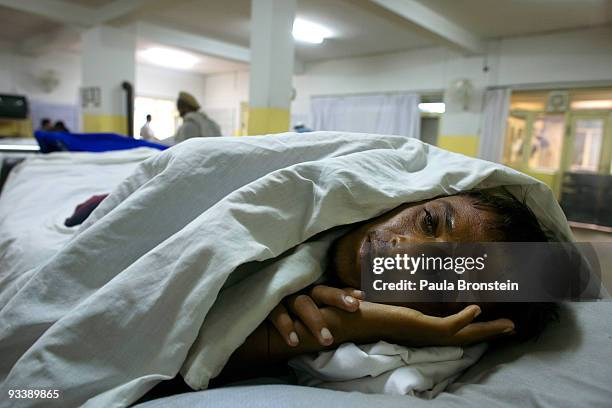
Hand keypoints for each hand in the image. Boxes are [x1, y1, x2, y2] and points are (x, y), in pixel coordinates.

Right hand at [268, 285, 363, 346]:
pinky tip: (295, 342)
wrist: (253, 301)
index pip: (331, 288)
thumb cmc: (285, 307)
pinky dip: (286, 326)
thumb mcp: (305, 305)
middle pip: (321, 291)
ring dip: (315, 320)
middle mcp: (299, 290)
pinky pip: (277, 314)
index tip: (362, 298)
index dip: (345, 292)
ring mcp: (283, 296)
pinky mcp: (267, 305)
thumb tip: (354, 309)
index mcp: (310, 289)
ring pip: (302, 303)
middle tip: (354, 309)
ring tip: (327, 341)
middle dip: (337, 299)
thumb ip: (324, 308)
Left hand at [346, 301, 514, 346]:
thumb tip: (404, 275)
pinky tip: (476, 309)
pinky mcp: (419, 327)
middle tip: (512, 328)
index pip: (455, 331)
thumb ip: (400, 289)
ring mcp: (424, 333)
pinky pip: (448, 327)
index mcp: (422, 330)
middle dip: (490, 332)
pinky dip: (463, 319)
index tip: (492, 320)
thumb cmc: (366, 309)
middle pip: (466, 337)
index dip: (475, 327)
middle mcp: (426, 335)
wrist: (350, 317)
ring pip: (464, 335)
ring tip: (508, 324)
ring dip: (487, 329)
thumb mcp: (389, 297)